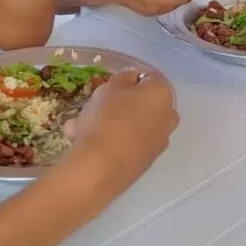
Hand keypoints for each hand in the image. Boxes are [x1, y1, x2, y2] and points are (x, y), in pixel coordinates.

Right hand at [66, 71, 178, 191]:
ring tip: (78, 128)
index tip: (110, 85)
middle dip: (116, 104)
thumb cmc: (107, 117)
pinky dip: (110, 142)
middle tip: (92, 107)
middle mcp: (168, 118)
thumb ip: (124, 78)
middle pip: (140, 104)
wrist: (100, 167)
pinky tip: (83, 143)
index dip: (128, 78)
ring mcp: (158, 143)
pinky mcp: (145, 163)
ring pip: (130, 125)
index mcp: (163, 95)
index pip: (148, 77)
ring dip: (107, 124)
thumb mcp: (110, 86)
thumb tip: (132, 79)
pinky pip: (126, 143)